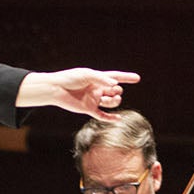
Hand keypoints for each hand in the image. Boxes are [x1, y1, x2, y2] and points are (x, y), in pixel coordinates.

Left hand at [17, 68, 140, 120]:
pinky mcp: (89, 109)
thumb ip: (102, 79)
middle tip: (111, 90)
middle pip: (115, 91)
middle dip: (116, 91)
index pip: (115, 77)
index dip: (126, 77)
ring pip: (111, 102)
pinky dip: (111, 118)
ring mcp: (94, 99)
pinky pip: (103, 115)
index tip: (137, 78)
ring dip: (114, 101)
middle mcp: (98, 89)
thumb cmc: (70, 78)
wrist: (56, 89)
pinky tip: (118, 118)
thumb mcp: (87, 75)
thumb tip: (116, 85)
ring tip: (109, 99)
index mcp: (98, 78)